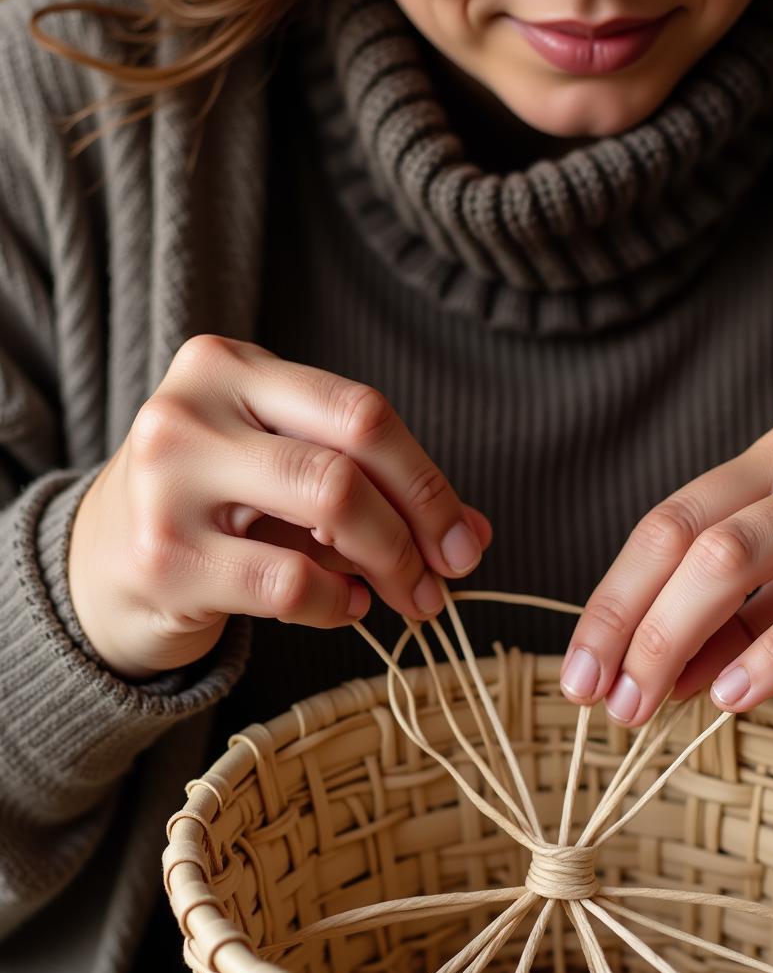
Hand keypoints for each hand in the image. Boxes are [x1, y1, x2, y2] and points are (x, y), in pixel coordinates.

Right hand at [69, 335, 490, 677]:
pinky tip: (342, 606)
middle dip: (417, 527)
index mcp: (228, 366)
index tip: (463, 540)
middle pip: (349, 459)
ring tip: (407, 598)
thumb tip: (472, 535)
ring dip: (390, 565)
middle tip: (445, 578)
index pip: (360, 411)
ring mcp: (166, 481)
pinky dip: (335, 603)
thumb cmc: (213, 507)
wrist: (99, 565)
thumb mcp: (290, 474)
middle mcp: (190, 409)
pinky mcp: (163, 559)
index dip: (427, 481)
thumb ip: (379, 490)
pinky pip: (289, 582)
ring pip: (328, 508)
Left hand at [561, 411, 772, 724]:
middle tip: (605, 698)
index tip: (580, 668)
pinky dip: (769, 654)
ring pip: (738, 560)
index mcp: (769, 457)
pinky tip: (732, 694)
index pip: (665, 523)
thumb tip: (650, 679)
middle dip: (632, 624)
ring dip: (677, 640)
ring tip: (648, 704)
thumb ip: (725, 621)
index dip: (613, 599)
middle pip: (688, 539)